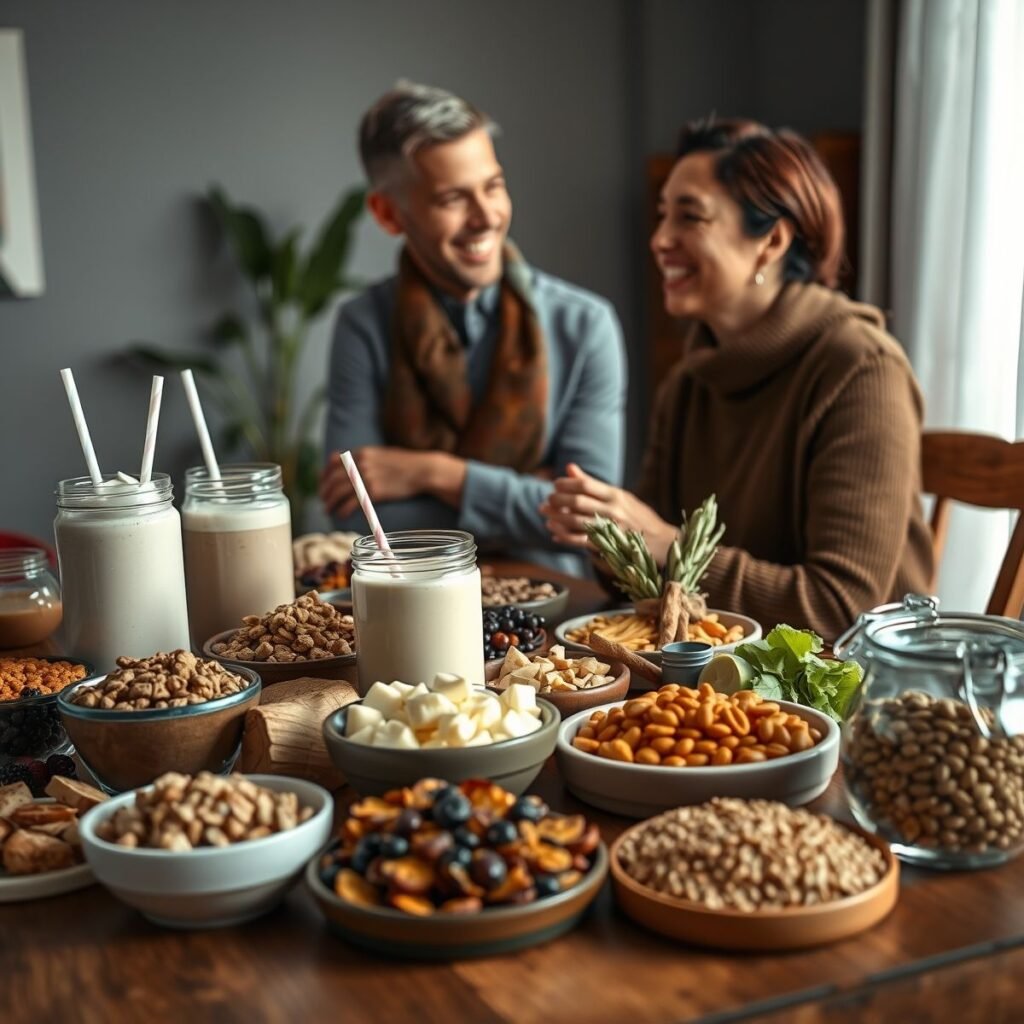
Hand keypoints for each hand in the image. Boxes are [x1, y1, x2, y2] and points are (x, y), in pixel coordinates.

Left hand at [320, 447, 466, 517]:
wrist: (422, 470)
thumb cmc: (405, 463)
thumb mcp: (382, 454)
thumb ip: (366, 458)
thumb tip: (353, 464)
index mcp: (361, 453)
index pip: (333, 463)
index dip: (324, 475)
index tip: (323, 484)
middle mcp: (360, 464)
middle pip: (333, 479)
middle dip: (325, 491)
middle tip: (323, 500)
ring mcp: (366, 478)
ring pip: (338, 492)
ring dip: (330, 502)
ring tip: (327, 510)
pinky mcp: (374, 492)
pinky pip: (351, 503)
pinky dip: (343, 510)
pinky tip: (341, 515)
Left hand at [539, 463, 676, 561]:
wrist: (661, 541)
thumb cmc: (638, 516)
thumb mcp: (620, 496)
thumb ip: (593, 484)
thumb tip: (569, 467)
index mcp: (616, 495)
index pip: (586, 484)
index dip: (566, 483)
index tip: (556, 484)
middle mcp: (613, 510)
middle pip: (578, 502)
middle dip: (558, 500)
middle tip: (548, 499)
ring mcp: (611, 529)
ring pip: (576, 522)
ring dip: (556, 517)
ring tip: (545, 513)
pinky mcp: (608, 546)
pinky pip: (580, 541)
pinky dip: (564, 537)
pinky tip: (553, 533)